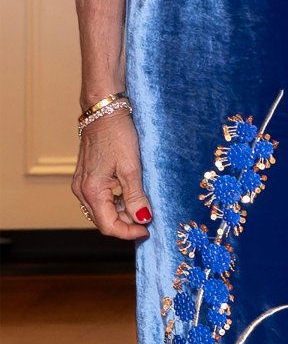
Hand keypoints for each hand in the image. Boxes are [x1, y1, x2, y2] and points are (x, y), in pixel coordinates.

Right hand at [72, 109, 152, 239]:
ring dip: (122, 213)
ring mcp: (82, 184)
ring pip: (103, 211)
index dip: (129, 232)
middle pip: (104, 221)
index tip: (148, 230)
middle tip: (149, 218)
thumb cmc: (117, 135)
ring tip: (143, 205)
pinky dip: (116, 202)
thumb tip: (142, 219)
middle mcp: (82, 191)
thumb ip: (136, 197)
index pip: (109, 226)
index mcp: (91, 191)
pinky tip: (131, 195)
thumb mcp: (132, 168)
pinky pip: (101, 199)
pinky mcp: (86, 178)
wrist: (104, 111)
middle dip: (127, 224)